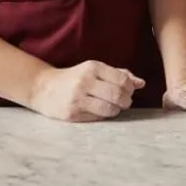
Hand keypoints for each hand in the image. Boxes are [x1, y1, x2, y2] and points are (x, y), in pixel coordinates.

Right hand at [30, 62, 144, 122]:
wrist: (44, 88)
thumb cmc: (75, 78)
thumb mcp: (95, 70)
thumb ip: (119, 74)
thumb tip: (141, 83)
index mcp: (93, 67)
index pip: (122, 79)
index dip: (130, 88)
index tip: (128, 91)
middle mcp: (85, 81)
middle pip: (118, 95)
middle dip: (126, 101)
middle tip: (124, 102)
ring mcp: (78, 98)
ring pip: (110, 108)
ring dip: (117, 110)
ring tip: (114, 107)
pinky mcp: (72, 113)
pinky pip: (98, 117)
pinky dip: (104, 115)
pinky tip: (100, 111)